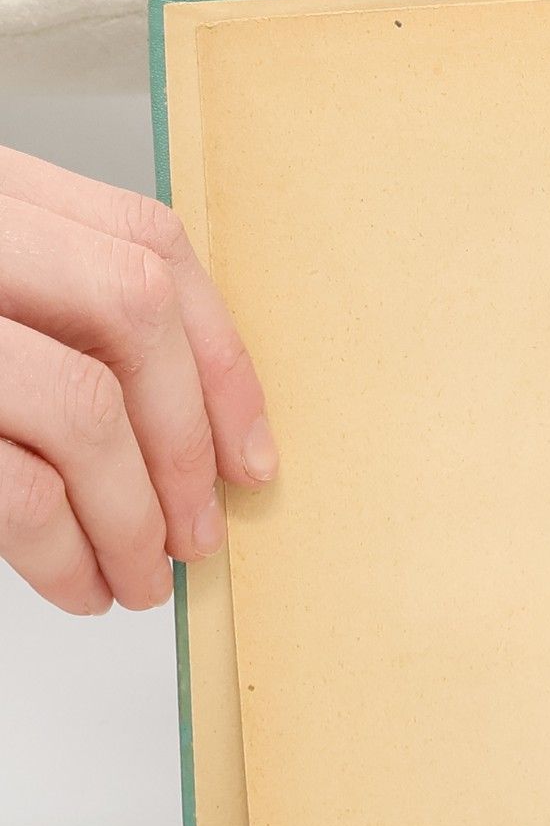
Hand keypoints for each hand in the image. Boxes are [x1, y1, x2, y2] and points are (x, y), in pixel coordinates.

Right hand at [0, 146, 274, 614]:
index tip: (250, 449)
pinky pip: (15, 486)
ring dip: (135, 515)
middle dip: (188, 438)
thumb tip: (191, 433)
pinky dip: (64, 549)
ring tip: (141, 577)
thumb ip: (49, 312)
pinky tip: (73, 584)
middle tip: (203, 532)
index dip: (219, 355)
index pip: (147, 242)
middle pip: (133, 309)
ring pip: (82, 407)